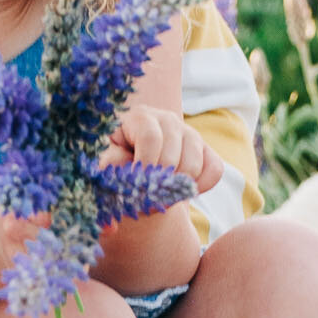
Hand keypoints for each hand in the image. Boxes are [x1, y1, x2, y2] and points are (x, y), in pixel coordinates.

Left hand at [104, 107, 221, 193]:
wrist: (131, 171)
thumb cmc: (112, 162)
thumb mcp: (103, 160)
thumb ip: (106, 165)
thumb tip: (119, 173)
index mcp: (139, 116)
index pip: (150, 138)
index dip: (145, 165)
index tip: (136, 186)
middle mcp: (167, 119)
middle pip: (172, 154)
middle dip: (158, 184)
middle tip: (145, 200)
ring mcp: (189, 133)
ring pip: (195, 163)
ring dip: (177, 188)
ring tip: (159, 198)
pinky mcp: (205, 149)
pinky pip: (215, 169)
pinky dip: (201, 186)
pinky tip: (181, 193)